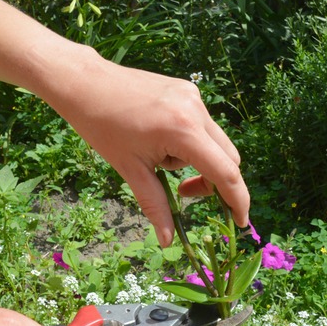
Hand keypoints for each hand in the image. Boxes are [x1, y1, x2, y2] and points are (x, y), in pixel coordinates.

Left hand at [47, 56, 250, 246]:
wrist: (86, 84)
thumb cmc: (103, 128)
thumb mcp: (130, 171)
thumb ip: (156, 206)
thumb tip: (170, 241)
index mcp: (184, 131)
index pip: (225, 172)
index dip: (237, 201)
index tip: (240, 222)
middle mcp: (196, 110)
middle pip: (229, 158)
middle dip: (213, 182)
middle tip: (182, 193)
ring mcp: (194, 96)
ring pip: (214, 143)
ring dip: (197, 161)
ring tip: (158, 158)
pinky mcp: (188, 90)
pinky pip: (202, 126)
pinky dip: (189, 142)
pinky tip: (159, 139)